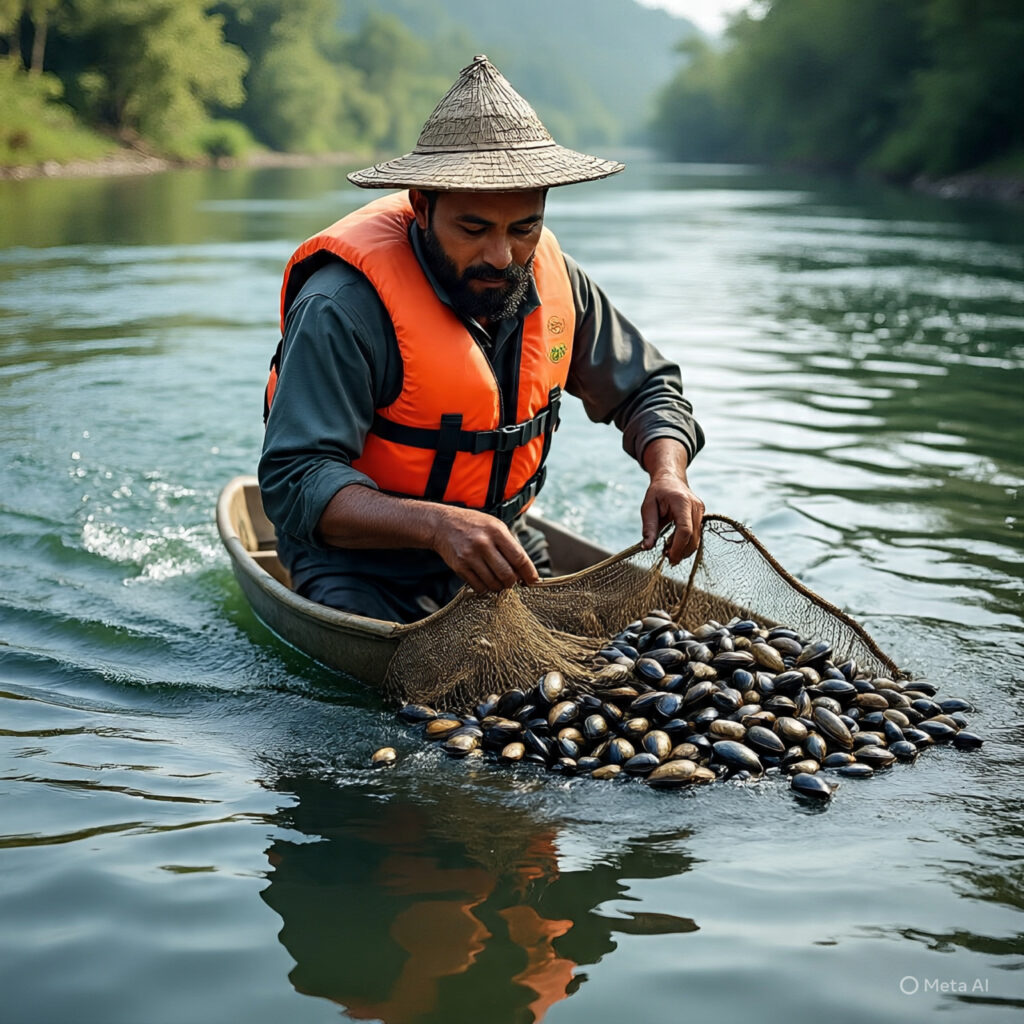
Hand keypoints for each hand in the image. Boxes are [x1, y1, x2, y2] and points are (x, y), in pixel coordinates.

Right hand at [430, 506, 540, 593]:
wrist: (442, 524)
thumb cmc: (472, 524)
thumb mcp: (494, 525)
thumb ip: (510, 545)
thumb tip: (523, 570)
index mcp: (496, 531)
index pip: (519, 558)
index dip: (529, 573)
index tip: (533, 581)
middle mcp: (483, 544)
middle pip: (507, 575)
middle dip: (513, 582)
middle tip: (513, 581)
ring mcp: (470, 557)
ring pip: (494, 584)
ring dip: (500, 586)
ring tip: (499, 579)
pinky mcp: (460, 567)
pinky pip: (479, 586)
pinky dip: (486, 588)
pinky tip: (486, 579)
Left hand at [640, 438, 704, 563]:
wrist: (670, 479)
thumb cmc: (657, 492)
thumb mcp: (647, 507)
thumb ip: (648, 527)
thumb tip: (647, 547)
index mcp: (682, 502)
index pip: (685, 529)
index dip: (678, 547)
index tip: (669, 558)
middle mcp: (695, 506)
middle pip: (693, 537)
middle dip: (681, 551)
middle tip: (667, 558)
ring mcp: (701, 510)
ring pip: (697, 538)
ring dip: (684, 549)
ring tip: (669, 552)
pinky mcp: (701, 515)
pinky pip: (697, 534)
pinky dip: (686, 543)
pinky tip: (674, 544)